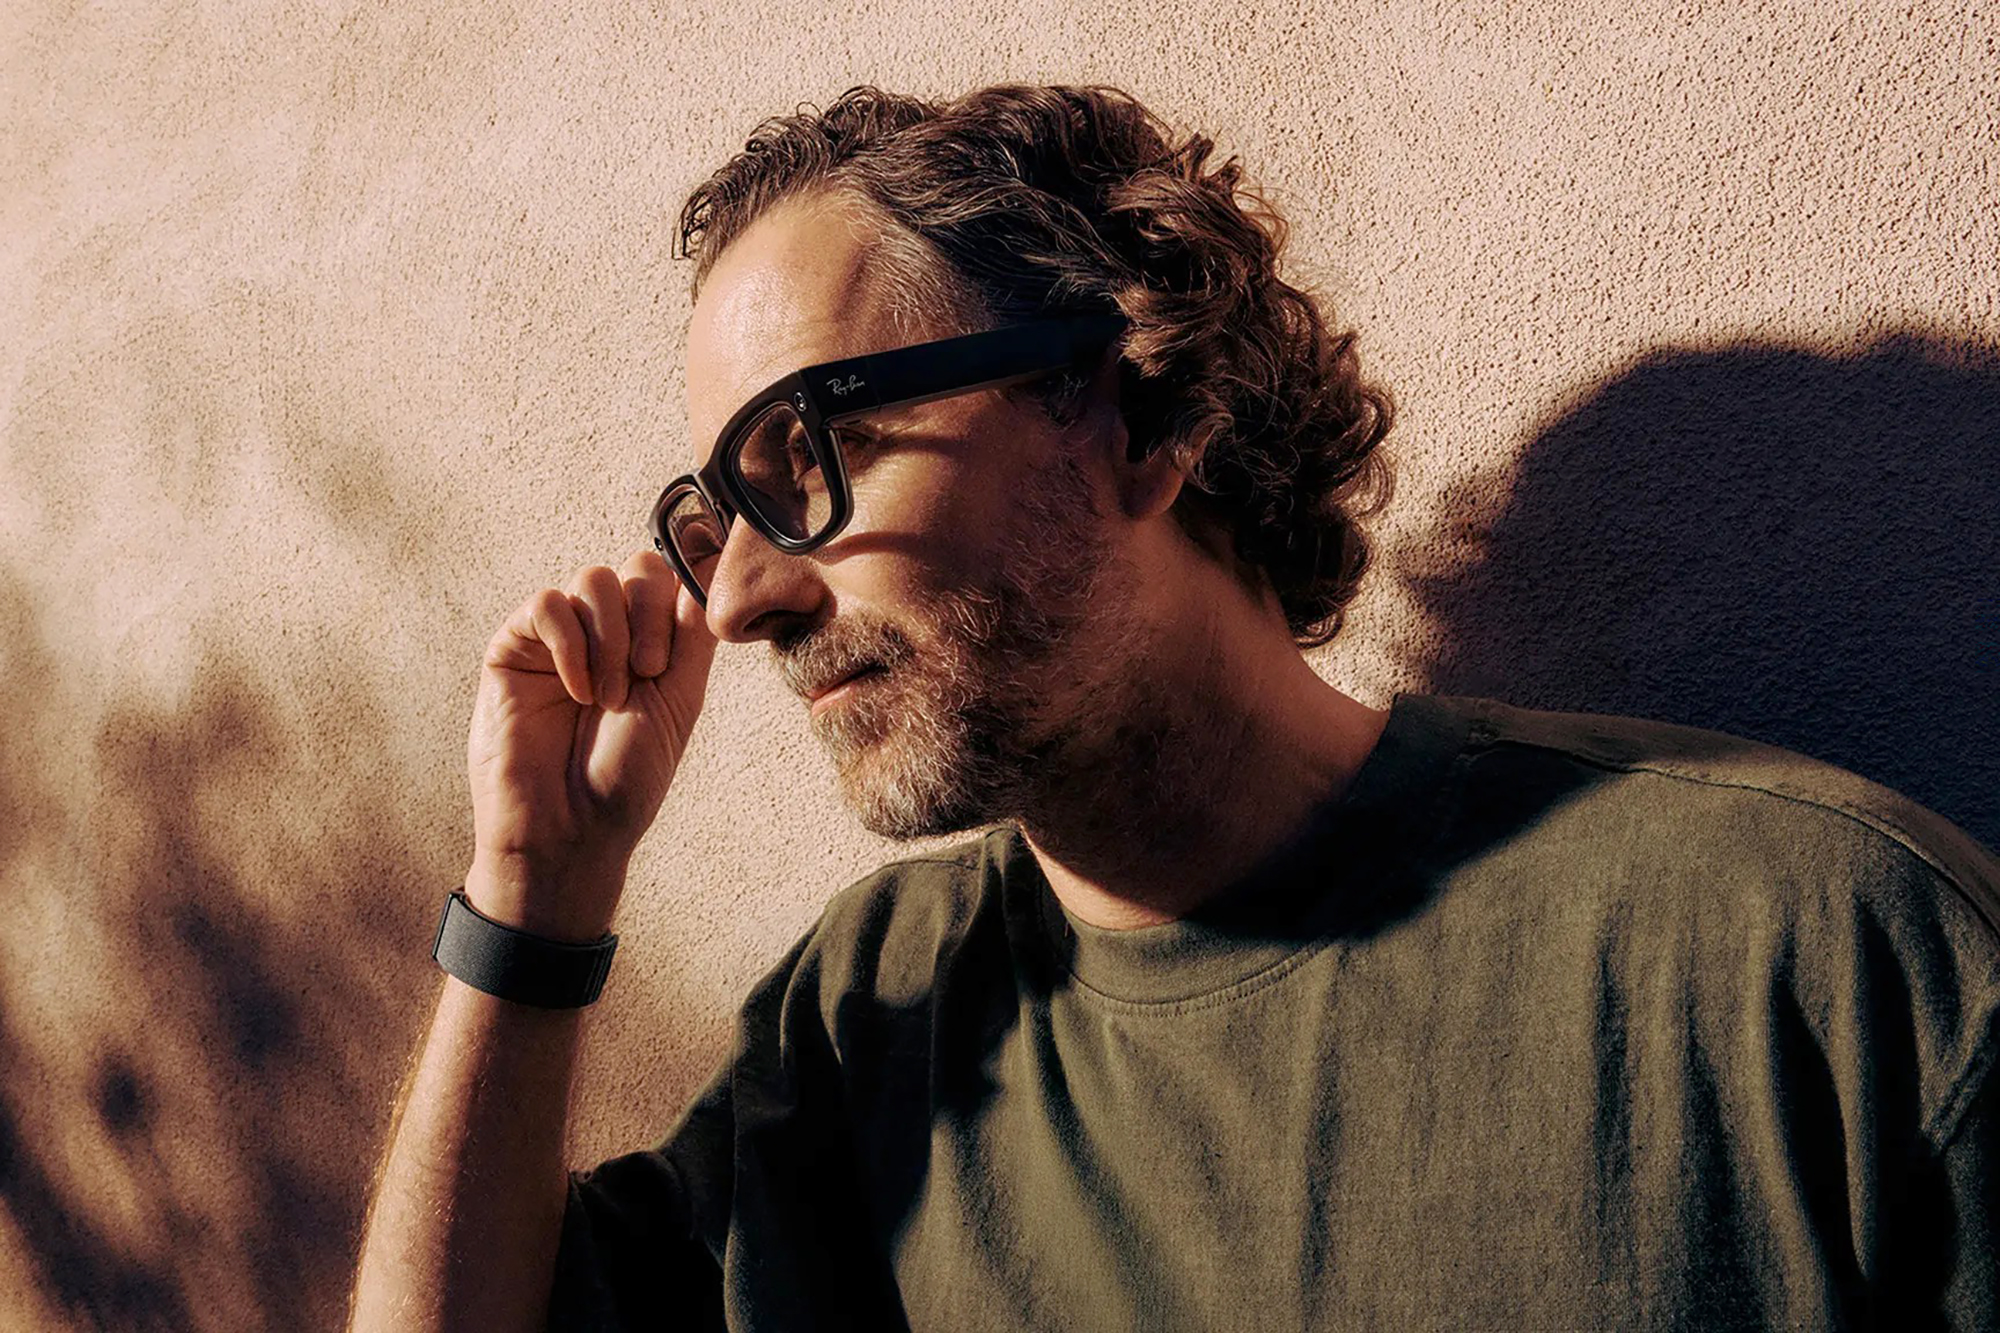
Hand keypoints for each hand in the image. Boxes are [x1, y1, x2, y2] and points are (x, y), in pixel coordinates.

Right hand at [464, 550, 716, 939]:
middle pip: (638, 568)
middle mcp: (606, 633)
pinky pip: (545, 604)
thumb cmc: (628, 775)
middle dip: (650, 619)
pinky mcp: (513, 648)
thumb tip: (707, 564)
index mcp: (652, 643)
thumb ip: (693, 633)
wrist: (571, 828)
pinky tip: (576, 690)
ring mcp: (559, 638)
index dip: (682, 598)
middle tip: (645, 676)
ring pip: (593, 579)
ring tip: (608, 697)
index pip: (673, 579)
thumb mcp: (679, 699)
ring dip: (611, 637)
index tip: (679, 649)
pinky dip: (568, 642)